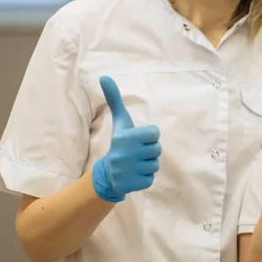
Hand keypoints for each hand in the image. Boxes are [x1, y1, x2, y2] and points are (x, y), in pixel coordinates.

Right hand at [92, 76, 161, 201]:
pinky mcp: (133, 185)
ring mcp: (129, 170)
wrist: (108, 174)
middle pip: (157, 149)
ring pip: (156, 164)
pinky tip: (134, 175)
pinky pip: (151, 179)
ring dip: (148, 164)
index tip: (138, 139)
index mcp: (125, 137)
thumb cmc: (120, 144)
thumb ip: (115, 99)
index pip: (155, 134)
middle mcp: (126, 154)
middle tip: (136, 153)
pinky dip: (145, 178)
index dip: (149, 137)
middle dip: (149, 151)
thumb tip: (104, 76)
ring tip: (135, 164)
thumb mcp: (120, 122)